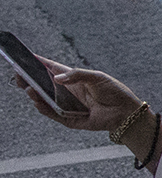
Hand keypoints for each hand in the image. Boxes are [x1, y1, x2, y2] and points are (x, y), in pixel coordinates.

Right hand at [18, 59, 140, 132]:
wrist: (125, 112)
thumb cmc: (114, 92)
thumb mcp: (97, 78)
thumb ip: (77, 75)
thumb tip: (56, 78)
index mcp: (74, 79)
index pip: (52, 69)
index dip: (39, 64)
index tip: (26, 58)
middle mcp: (68, 92)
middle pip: (43, 85)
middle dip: (30, 80)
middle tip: (19, 76)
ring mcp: (67, 105)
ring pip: (45, 100)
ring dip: (35, 95)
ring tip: (28, 88)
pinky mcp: (69, 118)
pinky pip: (52, 114)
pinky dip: (44, 108)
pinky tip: (38, 102)